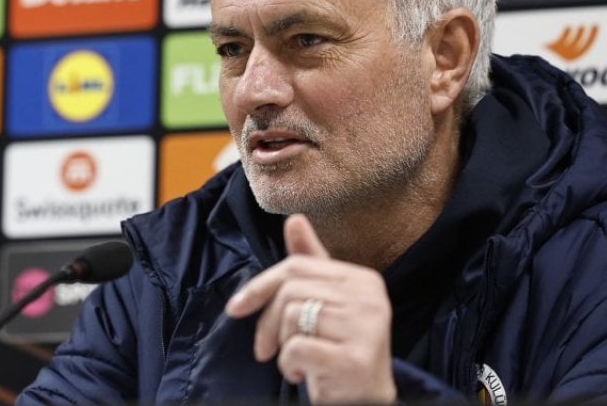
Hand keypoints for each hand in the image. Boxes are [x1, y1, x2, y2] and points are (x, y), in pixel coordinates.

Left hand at [224, 215, 395, 404]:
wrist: (366, 398)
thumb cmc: (339, 348)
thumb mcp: (325, 303)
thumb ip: (310, 264)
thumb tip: (294, 219)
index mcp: (362, 279)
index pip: (295, 267)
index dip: (258, 287)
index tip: (236, 308)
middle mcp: (371, 298)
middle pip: (289, 291)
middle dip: (267, 323)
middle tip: (266, 348)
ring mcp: (367, 328)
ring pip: (291, 318)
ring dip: (282, 347)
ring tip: (297, 361)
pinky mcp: (356, 359)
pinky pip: (297, 348)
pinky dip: (289, 364)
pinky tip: (303, 374)